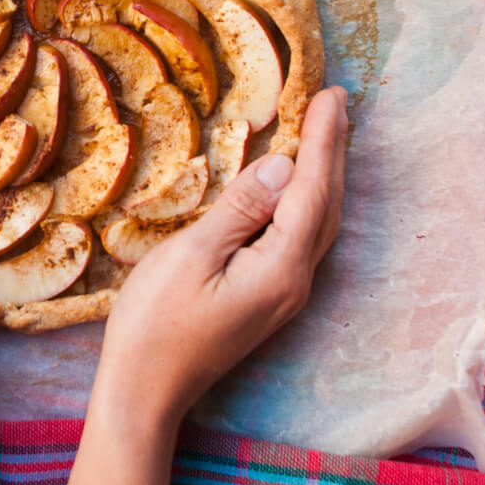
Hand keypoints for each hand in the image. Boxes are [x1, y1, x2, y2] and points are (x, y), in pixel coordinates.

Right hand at [67, 86, 347, 484]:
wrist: (145, 389)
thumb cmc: (155, 323)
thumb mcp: (191, 256)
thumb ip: (240, 210)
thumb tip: (284, 166)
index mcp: (280, 268)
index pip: (311, 190)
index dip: (321, 140)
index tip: (329, 95)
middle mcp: (295, 282)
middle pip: (326, 205)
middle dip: (334, 150)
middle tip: (338, 101)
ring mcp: (284, 294)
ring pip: (318, 222)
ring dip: (326, 174)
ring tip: (327, 132)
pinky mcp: (268, 298)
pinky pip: (302, 237)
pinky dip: (308, 200)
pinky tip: (299, 188)